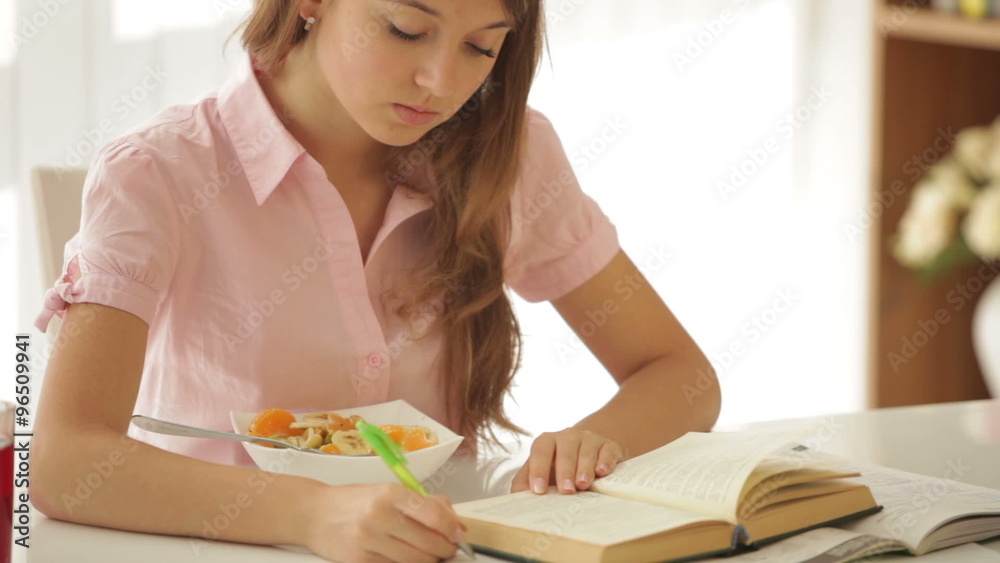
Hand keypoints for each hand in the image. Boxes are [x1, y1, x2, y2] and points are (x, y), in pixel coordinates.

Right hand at [304, 482, 466, 561]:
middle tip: (446, 548)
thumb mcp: (389, 491)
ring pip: (415, 561)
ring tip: (428, 554)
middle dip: (444, 549)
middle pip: (428, 543)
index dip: (452, 528)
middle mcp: (379, 516)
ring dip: (428, 560)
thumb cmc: (356, 501)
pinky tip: (405, 558)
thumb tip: (456, 525)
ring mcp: (368, 541)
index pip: (433, 514)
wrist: (314, 514)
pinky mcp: (359, 562)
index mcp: (390, 494)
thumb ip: (424, 504)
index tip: (459, 536)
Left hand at [510, 428, 624, 494]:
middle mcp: (567, 436)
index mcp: (547, 441)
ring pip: (586, 451)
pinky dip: (605, 461)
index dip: (538, 470)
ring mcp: (589, 439)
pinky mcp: (608, 445)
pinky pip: (607, 451)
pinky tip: (601, 472)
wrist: (588, 453)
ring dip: (584, 468)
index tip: (538, 490)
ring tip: (583, 484)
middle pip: (565, 451)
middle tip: (565, 490)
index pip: (540, 451)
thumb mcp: (541, 472)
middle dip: (564, 471)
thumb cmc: (558, 468)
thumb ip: (525, 483)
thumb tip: (518, 499)